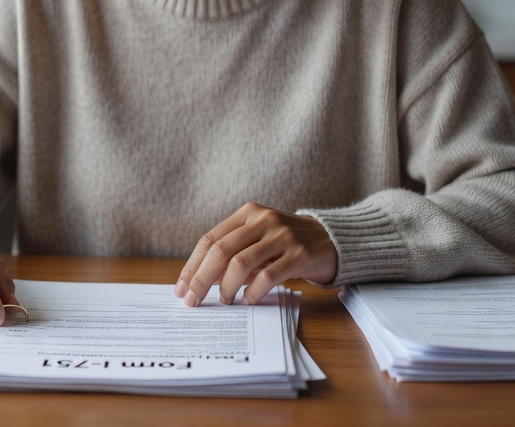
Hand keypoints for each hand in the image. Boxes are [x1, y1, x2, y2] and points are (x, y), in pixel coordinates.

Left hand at [174, 202, 337, 306]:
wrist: (332, 239)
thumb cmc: (287, 243)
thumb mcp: (259, 239)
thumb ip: (234, 252)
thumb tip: (200, 281)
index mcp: (248, 213)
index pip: (210, 240)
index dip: (192, 266)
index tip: (182, 288)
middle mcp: (263, 220)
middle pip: (221, 251)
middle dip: (202, 279)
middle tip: (192, 301)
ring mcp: (282, 236)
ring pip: (241, 263)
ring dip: (227, 287)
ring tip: (225, 301)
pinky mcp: (299, 254)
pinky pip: (267, 276)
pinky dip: (252, 292)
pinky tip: (248, 301)